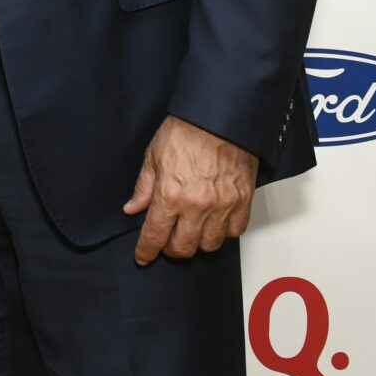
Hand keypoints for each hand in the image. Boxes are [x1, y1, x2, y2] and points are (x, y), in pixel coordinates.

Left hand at [123, 115, 256, 264]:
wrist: (220, 118)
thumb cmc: (186, 131)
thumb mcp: (154, 156)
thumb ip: (144, 188)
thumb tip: (132, 209)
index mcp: (170, 195)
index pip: (155, 236)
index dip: (147, 251)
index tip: (143, 257)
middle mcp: (197, 206)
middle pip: (183, 248)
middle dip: (171, 248)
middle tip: (168, 239)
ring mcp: (222, 206)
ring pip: (209, 245)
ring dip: (198, 242)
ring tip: (192, 229)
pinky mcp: (243, 202)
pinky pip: (234, 232)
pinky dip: (223, 232)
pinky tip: (215, 222)